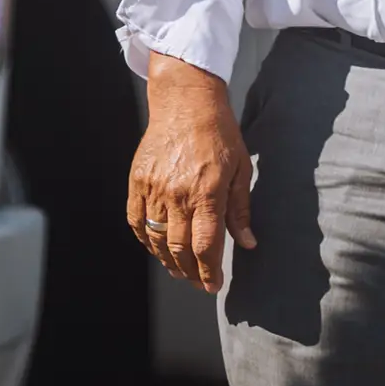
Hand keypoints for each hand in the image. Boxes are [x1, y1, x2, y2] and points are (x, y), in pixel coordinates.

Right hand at [126, 53, 256, 292]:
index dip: (208, 272)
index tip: (212, 285)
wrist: (186, 101)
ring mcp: (154, 188)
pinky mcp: (138, 181)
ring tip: (179, 269)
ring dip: (168, 261)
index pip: (206, 246)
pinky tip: (155, 246)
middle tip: (198, 281)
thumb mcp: (240, 167)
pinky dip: (144, 239)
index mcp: (208, 191)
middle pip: (179, 249)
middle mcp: (178, 194)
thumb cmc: (219, 131)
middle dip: (190, 272)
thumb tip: (248, 242)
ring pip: (156, 240)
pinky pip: (136, 221)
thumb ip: (241, 208)